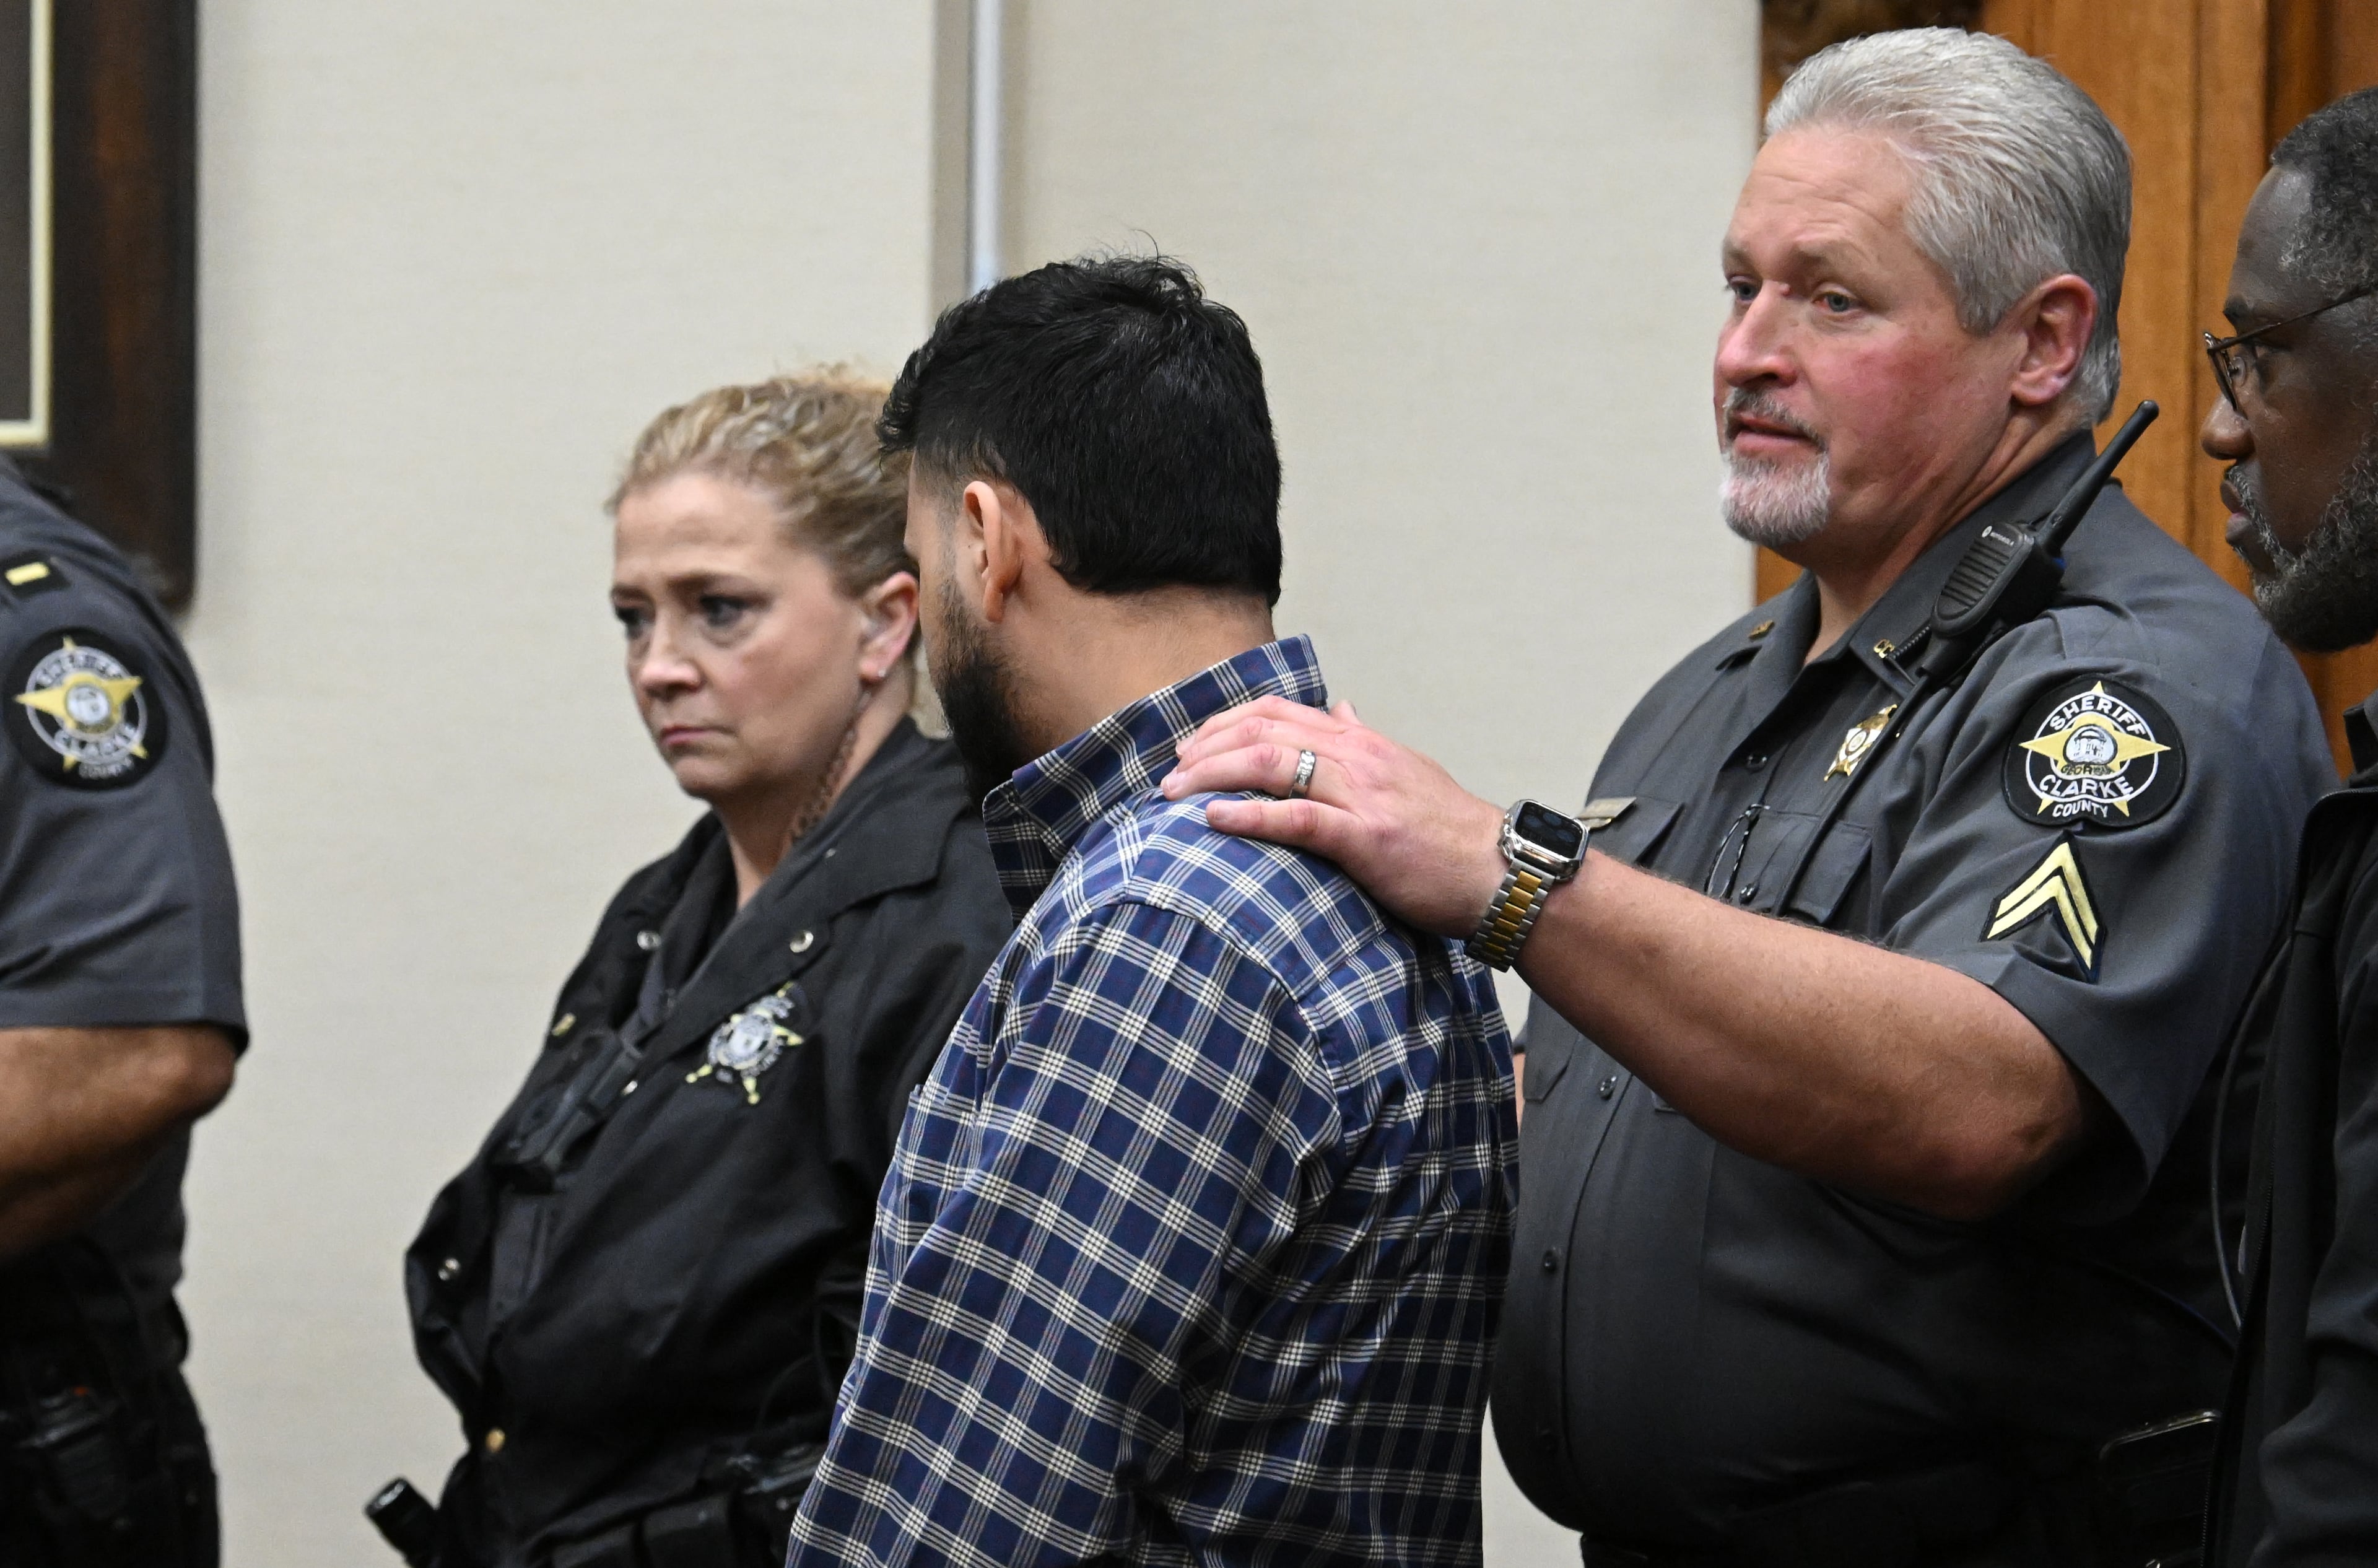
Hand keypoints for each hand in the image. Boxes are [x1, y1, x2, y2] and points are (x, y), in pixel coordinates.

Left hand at [1162, 696, 1506, 938]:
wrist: (1501, 872)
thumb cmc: (1451, 834)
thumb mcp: (1407, 770)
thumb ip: (1366, 741)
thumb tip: (1342, 709)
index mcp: (1363, 741)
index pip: (1279, 711)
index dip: (1225, 723)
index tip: (1191, 747)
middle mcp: (1358, 757)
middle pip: (1264, 729)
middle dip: (1206, 747)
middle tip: (1170, 775)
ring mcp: (1362, 795)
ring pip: (1273, 762)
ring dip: (1213, 774)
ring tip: (1175, 794)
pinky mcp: (1366, 838)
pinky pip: (1298, 817)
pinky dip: (1249, 814)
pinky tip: (1213, 819)